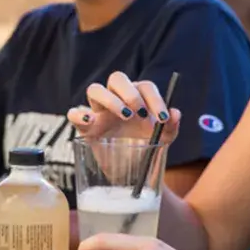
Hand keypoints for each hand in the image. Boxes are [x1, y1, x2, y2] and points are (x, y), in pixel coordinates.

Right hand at [66, 72, 180, 142]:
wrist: (129, 170)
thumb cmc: (145, 147)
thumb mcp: (162, 139)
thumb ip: (170, 126)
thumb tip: (176, 113)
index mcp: (137, 97)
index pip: (144, 87)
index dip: (154, 98)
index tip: (162, 118)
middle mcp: (116, 98)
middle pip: (117, 79)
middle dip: (130, 93)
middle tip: (139, 113)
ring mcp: (98, 110)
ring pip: (95, 89)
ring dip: (110, 100)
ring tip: (124, 116)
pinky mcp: (84, 126)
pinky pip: (74, 113)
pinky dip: (79, 114)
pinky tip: (90, 121)